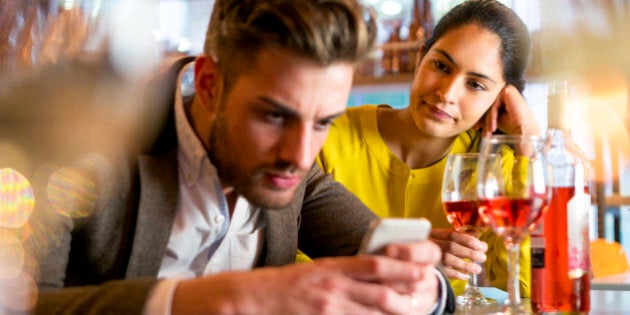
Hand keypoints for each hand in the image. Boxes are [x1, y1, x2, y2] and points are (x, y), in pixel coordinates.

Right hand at [173, 241, 440, 314]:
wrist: (249, 299)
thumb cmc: (282, 285)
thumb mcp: (315, 270)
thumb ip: (344, 273)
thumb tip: (374, 277)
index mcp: (332, 266)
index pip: (376, 263)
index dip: (404, 266)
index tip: (423, 268)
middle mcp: (334, 286)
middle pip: (383, 292)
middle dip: (409, 294)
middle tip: (427, 293)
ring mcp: (329, 307)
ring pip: (375, 312)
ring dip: (398, 311)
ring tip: (414, 308)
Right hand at [429, 228, 487, 279]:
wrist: (413, 261)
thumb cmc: (432, 248)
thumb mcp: (442, 239)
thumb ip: (458, 237)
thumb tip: (477, 236)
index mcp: (434, 234)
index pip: (452, 234)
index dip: (468, 240)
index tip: (481, 246)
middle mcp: (430, 244)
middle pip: (451, 246)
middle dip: (469, 252)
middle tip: (482, 257)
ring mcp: (428, 256)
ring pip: (448, 259)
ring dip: (465, 265)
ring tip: (478, 269)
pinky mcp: (430, 269)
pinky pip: (444, 272)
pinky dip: (456, 274)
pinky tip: (466, 276)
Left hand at [479, 85, 540, 136]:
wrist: (525, 131)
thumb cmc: (512, 126)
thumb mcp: (494, 119)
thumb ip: (485, 114)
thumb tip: (469, 115)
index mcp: (502, 97)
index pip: (486, 105)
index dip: (481, 118)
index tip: (477, 128)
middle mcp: (504, 91)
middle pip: (487, 104)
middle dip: (483, 120)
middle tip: (483, 132)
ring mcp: (506, 89)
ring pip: (489, 105)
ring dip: (488, 121)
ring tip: (489, 132)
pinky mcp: (508, 90)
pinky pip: (494, 104)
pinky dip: (492, 116)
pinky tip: (493, 127)